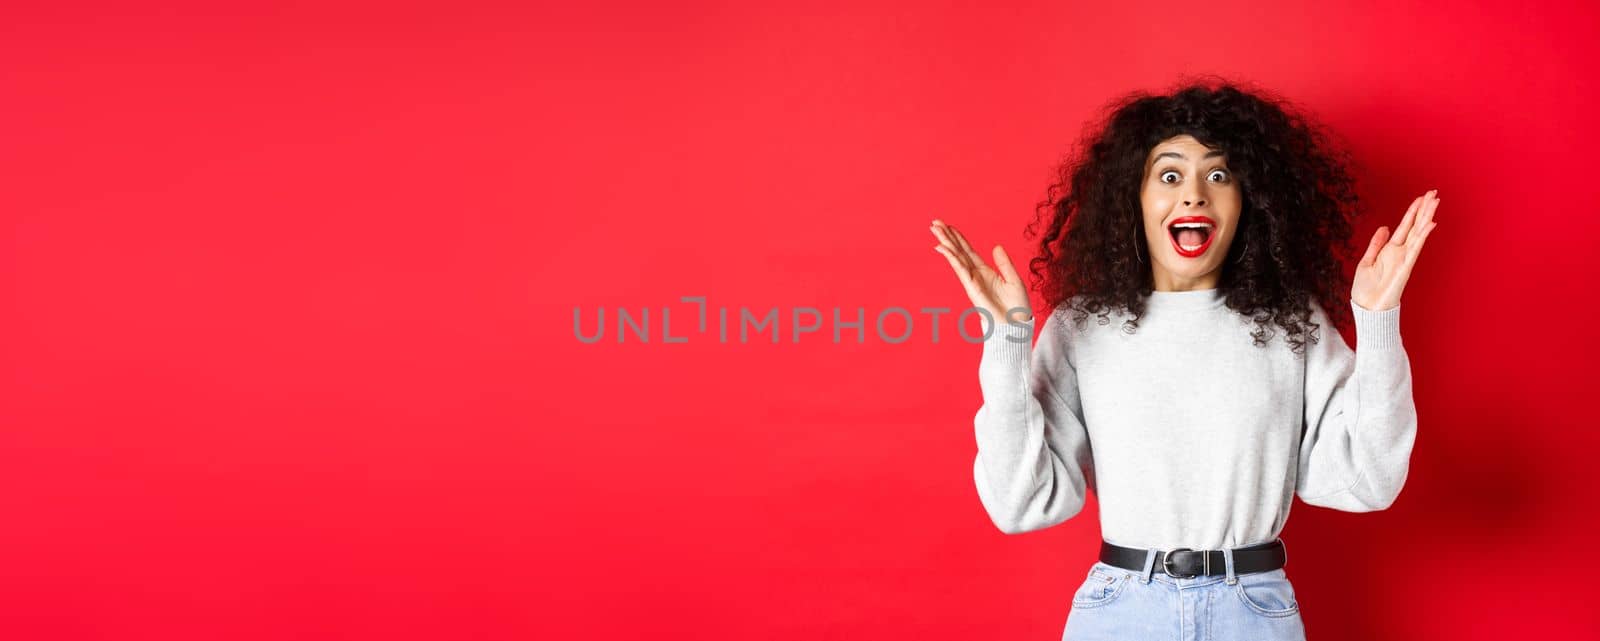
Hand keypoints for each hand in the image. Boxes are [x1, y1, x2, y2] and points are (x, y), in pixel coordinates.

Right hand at [930, 219, 1032, 329]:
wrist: (1016, 326)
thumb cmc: (1016, 307)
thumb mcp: (1014, 280)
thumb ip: (1004, 263)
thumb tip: (996, 246)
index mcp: (985, 272)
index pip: (968, 251)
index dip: (958, 238)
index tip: (948, 226)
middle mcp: (975, 275)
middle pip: (958, 251)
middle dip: (946, 237)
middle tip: (934, 223)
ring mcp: (972, 281)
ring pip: (956, 257)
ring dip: (945, 243)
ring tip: (935, 229)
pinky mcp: (972, 289)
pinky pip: (961, 270)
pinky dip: (952, 258)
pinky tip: (944, 248)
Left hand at [1353, 189, 1439, 310]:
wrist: (1367, 308)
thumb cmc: (1366, 289)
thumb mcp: (1366, 261)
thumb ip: (1376, 244)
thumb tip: (1384, 227)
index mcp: (1390, 250)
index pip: (1405, 226)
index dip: (1412, 211)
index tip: (1421, 198)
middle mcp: (1400, 252)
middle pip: (1415, 225)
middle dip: (1424, 209)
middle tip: (1433, 193)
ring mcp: (1404, 258)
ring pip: (1419, 232)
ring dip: (1427, 216)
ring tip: (1435, 201)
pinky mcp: (1405, 266)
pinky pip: (1416, 247)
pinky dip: (1423, 235)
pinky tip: (1430, 223)